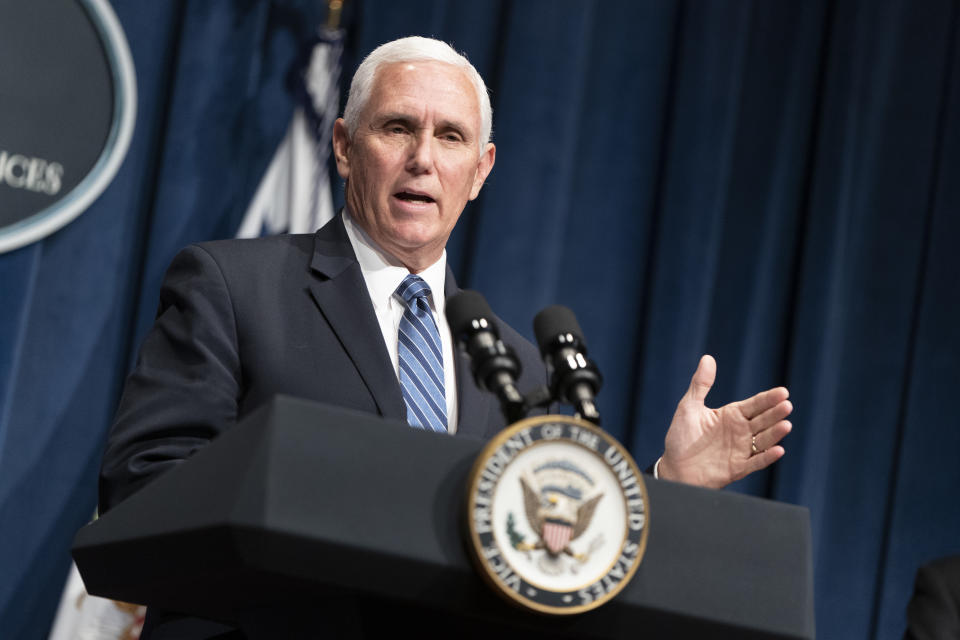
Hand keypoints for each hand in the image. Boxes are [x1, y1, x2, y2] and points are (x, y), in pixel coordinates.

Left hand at [657, 355, 792, 488]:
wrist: (674, 467)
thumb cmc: (681, 436)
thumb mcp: (689, 407)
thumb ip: (700, 384)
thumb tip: (707, 358)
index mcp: (731, 415)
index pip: (755, 404)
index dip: (769, 399)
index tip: (783, 392)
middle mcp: (740, 431)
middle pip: (763, 420)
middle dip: (775, 413)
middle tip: (787, 405)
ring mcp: (741, 450)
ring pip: (763, 440)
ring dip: (775, 434)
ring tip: (786, 425)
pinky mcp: (738, 468)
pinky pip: (755, 462)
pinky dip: (766, 457)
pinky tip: (777, 450)